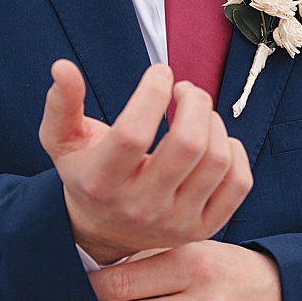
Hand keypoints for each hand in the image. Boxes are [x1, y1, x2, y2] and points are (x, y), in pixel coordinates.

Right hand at [39, 60, 252, 264]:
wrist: (102, 233)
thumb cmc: (86, 175)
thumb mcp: (62, 142)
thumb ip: (62, 104)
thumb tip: (62, 67)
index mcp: (100, 184)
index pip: (133, 134)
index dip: (152, 93)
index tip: (159, 72)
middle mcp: (140, 208)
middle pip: (188, 144)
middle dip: (195, 102)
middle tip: (185, 89)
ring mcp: (176, 222)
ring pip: (218, 160)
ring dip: (214, 122)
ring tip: (197, 113)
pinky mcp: (204, 228)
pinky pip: (239, 182)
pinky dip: (235, 151)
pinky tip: (215, 140)